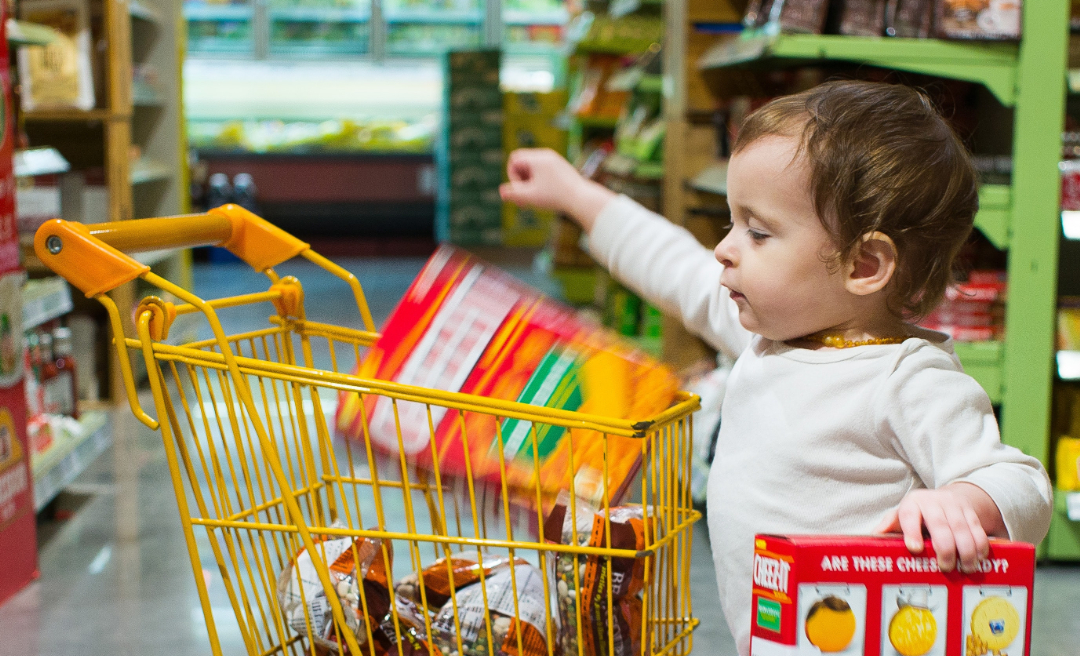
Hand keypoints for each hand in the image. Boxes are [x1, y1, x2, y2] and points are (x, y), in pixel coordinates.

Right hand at [499, 148, 614, 231]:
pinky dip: (540, 182)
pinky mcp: (562, 167)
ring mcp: (556, 160)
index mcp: (538, 158)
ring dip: (530, 183)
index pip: (514, 159)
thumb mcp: (530, 196)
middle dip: (520, 180)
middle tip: (524, 200)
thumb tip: (501, 192)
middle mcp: (546, 155)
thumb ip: (513, 194)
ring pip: (534, 168)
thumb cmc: (555, 197)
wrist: (582, 198)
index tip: (519, 190)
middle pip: (523, 163)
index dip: (511, 175)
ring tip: (535, 199)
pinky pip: (544, 171)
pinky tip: (546, 196)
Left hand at [874, 483, 1003, 572]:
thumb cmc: (918, 515)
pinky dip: (980, 546)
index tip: (914, 548)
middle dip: (945, 548)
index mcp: (912, 503)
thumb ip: (889, 528)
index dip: (912, 531)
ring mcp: (954, 506)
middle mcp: (933, 502)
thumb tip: (873, 539)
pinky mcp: (971, 513)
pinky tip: (979, 559)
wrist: (946, 499)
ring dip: (966, 551)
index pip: (910, 515)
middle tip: (945, 567)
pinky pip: (978, 530)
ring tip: (965, 569)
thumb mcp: (901, 517)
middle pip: (940, 525)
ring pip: (962, 528)